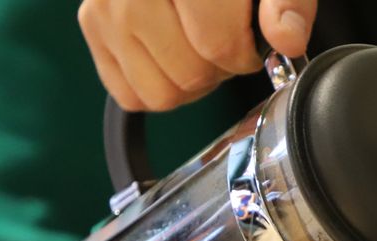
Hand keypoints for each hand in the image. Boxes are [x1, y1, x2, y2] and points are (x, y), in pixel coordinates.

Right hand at [78, 0, 318, 110]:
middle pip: (188, 73)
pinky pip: (130, 95)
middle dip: (216, 68)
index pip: (216, 44)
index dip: (244, 54)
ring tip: (195, 47)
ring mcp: (105, 5)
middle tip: (220, 41)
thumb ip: (286, 2)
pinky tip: (170, 52)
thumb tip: (286, 39)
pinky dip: (157, 85)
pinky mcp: (91, 24)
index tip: (248, 42)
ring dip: (188, 82)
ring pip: (159, 93)